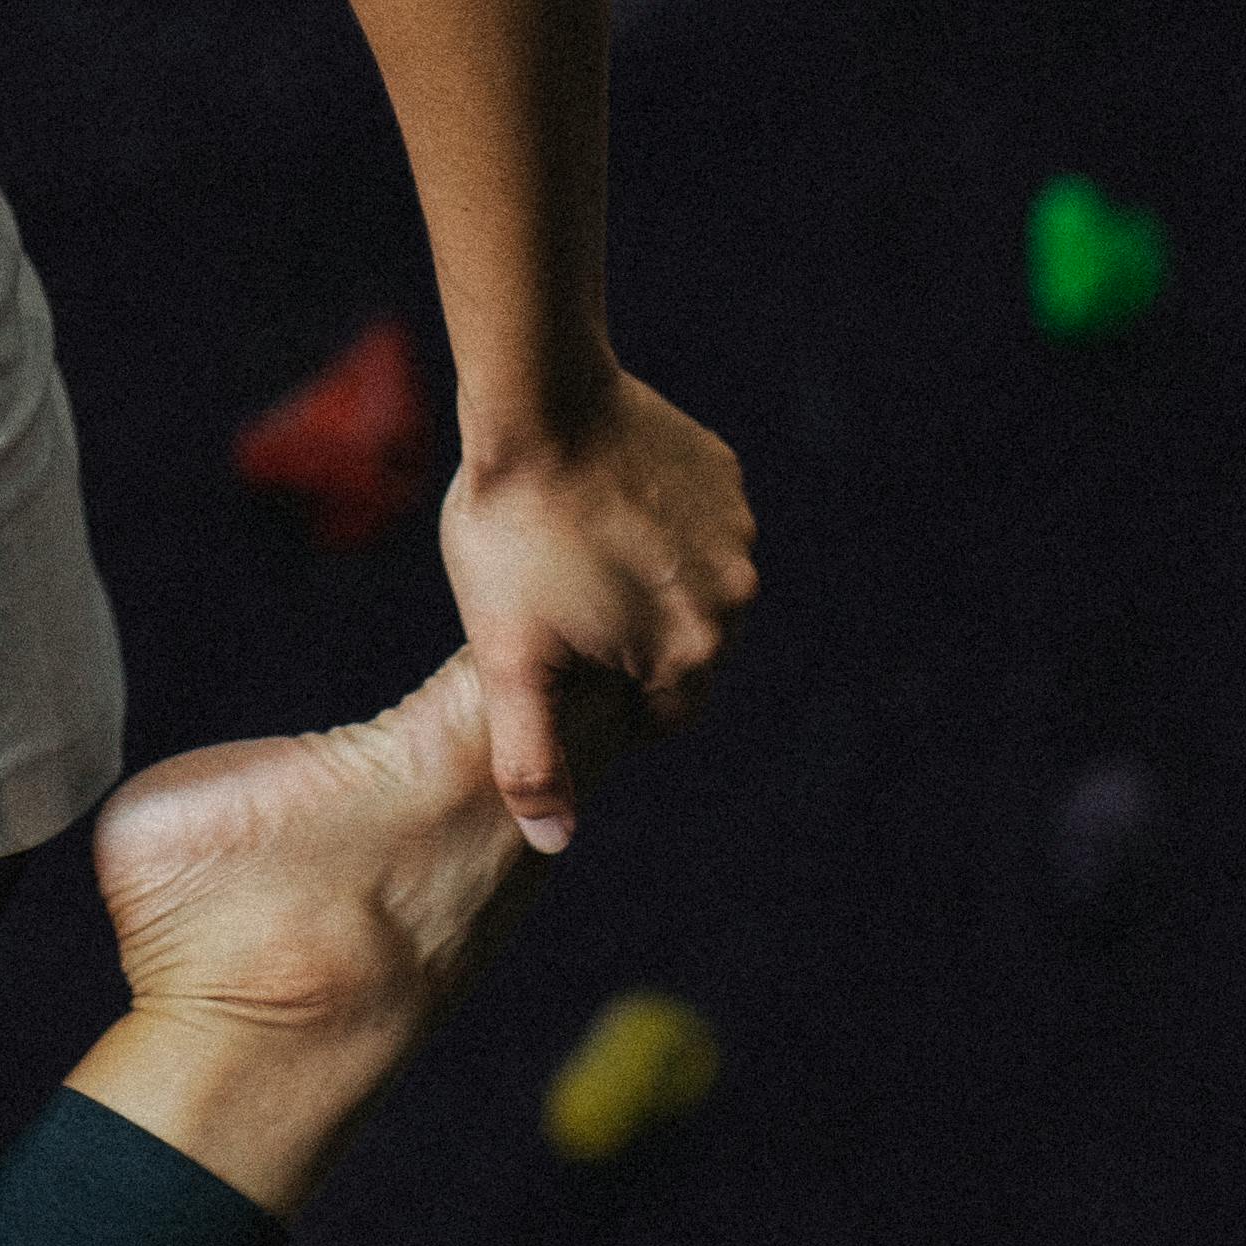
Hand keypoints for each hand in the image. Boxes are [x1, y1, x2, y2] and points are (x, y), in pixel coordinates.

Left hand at [437, 367, 753, 851]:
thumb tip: (554, 844)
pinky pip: (693, 521)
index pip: (662, 713)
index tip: (559, 656)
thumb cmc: (514, 536)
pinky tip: (600, 498)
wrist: (536, 401)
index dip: (606, 697)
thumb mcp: (508, 660)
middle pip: (681, 650)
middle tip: (559, 598)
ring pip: (689, 585)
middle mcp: (736, 597)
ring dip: (646, 579)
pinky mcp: (722, 473)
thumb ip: (534, 760)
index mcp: (692, 653)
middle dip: (628, 638)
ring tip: (576, 544)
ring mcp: (736, 529)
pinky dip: (657, 522)